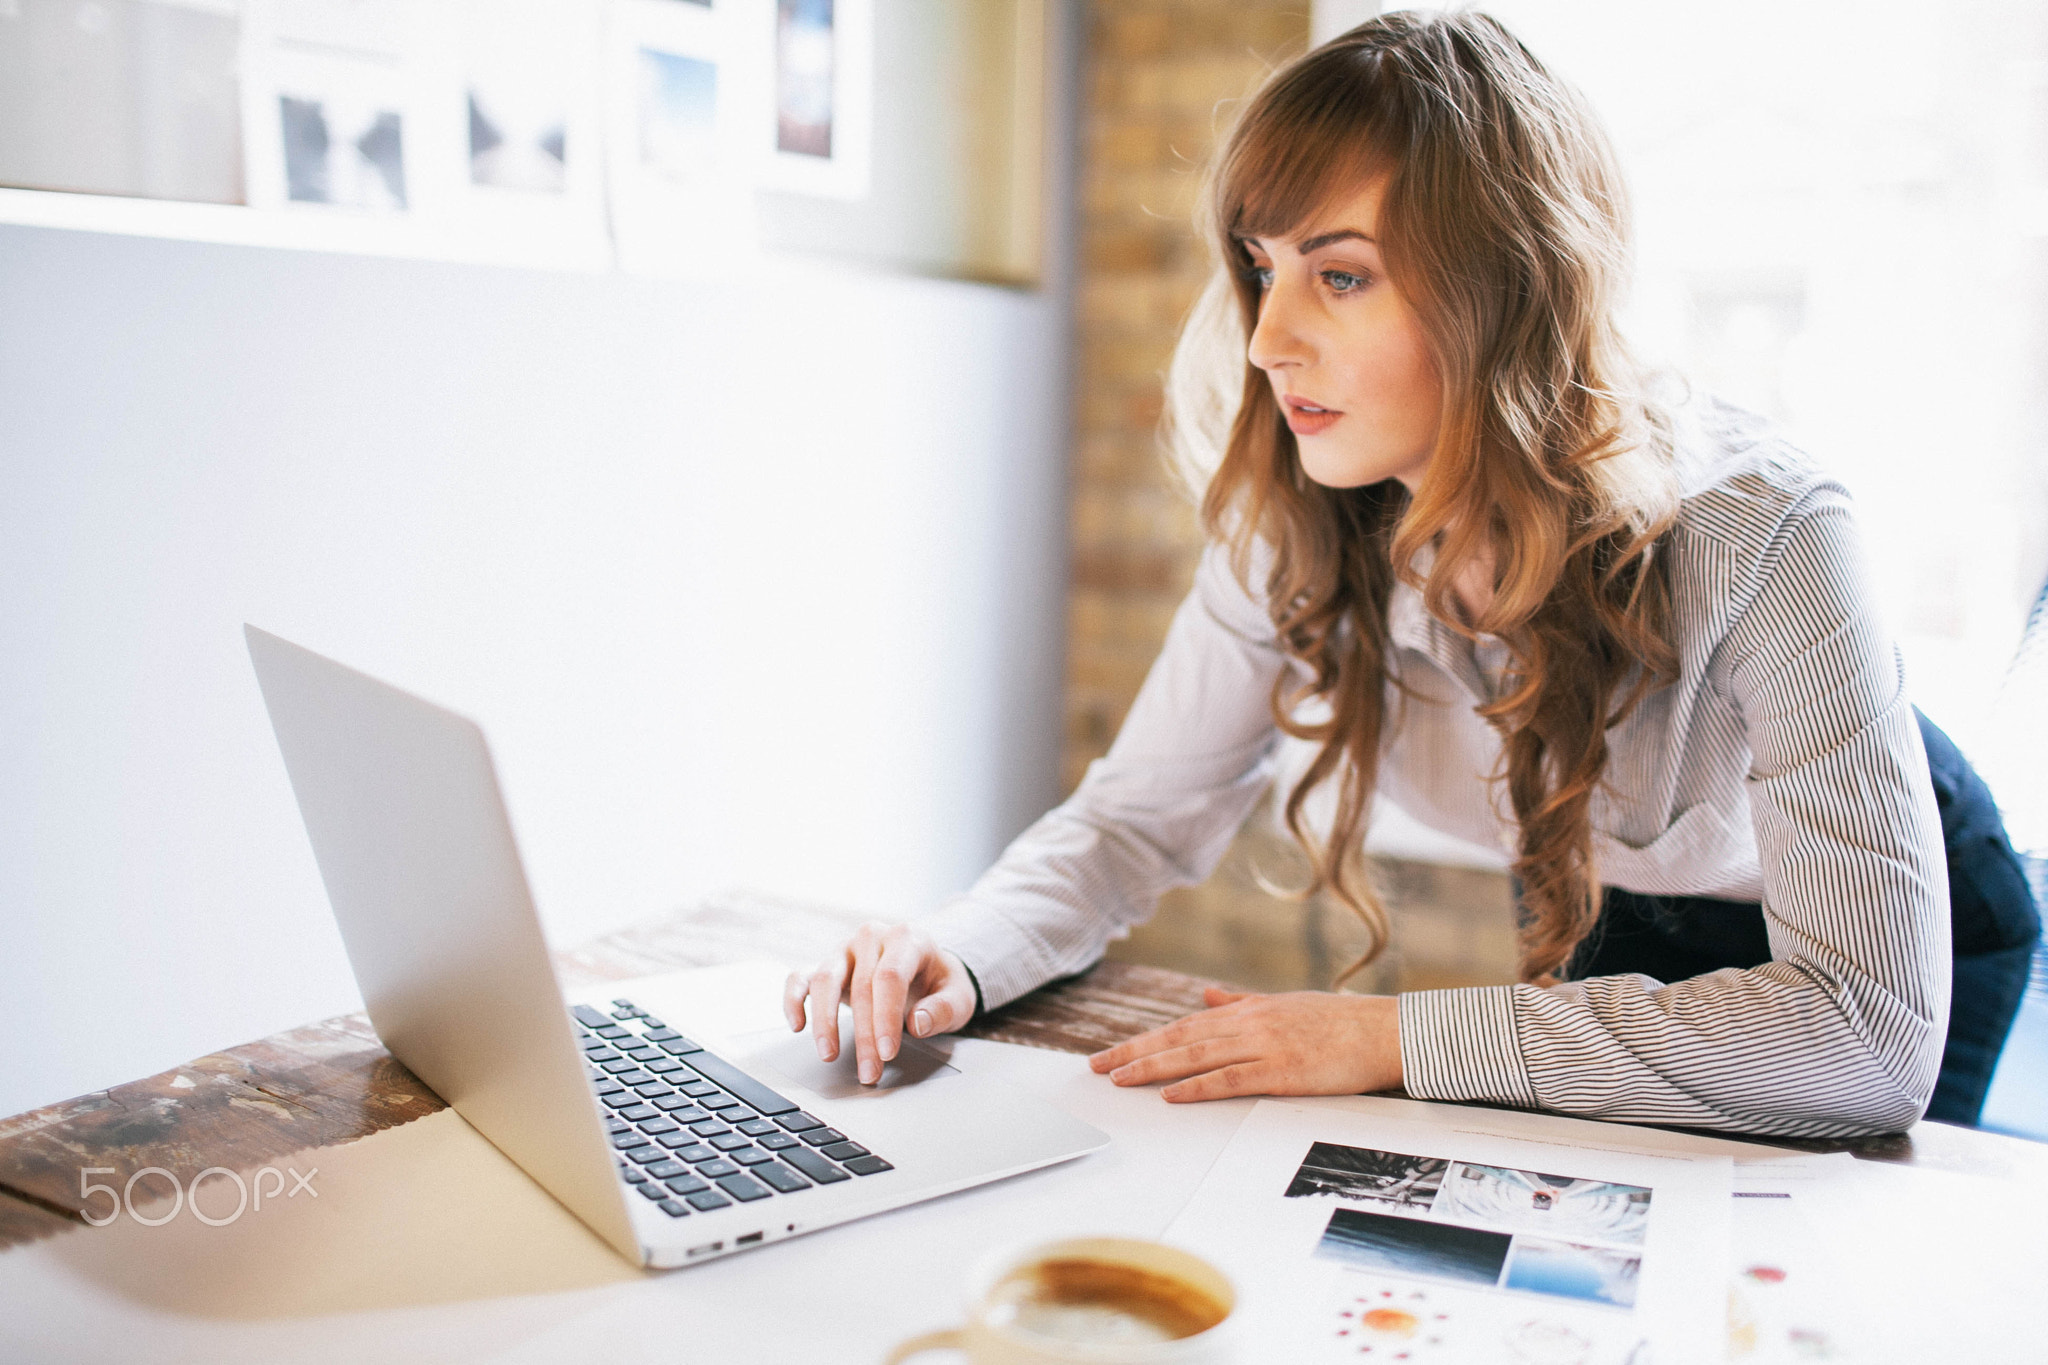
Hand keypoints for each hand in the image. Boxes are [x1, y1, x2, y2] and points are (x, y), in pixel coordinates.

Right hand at [783, 922, 976, 1084]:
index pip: (890, 977)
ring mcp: (845, 949)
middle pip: (861, 986)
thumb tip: (917, 1023)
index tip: (887, 1053)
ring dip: (825, 1022)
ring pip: (824, 980)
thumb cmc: (939, 982)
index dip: (886, 1018)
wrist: (926, 966)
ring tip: (829, 1054)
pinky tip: (797, 1025)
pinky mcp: (826, 963)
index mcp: (908, 938)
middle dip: (863, 1035)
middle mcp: (872, 937)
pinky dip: (794, 999)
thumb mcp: (958, 996)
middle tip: (869, 1072)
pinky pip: (800, 976)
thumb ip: (943, 1009)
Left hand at [1087, 987, 1403, 1101]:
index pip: (1183, 1027)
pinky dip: (1198, 1086)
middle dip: (1134, 1053)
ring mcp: (1265, 1047)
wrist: (1385, 1031)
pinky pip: (1232, 1079)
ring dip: (1154, 1067)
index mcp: (1248, 1012)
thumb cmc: (1340, 1022)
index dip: (1144, 1040)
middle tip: (1097, 1067)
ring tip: (1120, 1078)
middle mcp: (1249, 1025)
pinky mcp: (1283, 1071)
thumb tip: (1207, 997)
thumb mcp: (1284, 1003)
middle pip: (1179, 1039)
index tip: (1111, 1054)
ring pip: (1196, 1057)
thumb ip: (1241, 1003)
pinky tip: (1172, 1094)